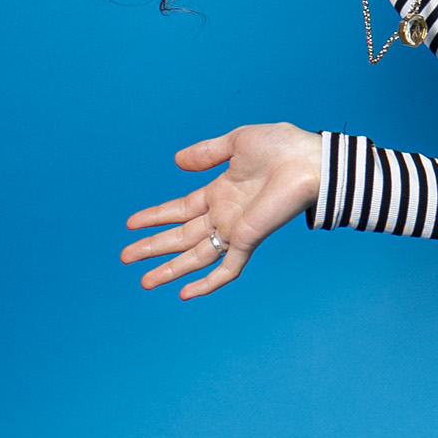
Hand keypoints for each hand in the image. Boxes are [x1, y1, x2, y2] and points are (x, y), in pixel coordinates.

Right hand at [121, 121, 321, 298]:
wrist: (312, 161)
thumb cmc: (284, 147)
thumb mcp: (238, 142)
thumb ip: (207, 152)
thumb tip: (177, 161)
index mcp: (221, 191)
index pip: (181, 209)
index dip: (156, 216)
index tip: (130, 224)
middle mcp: (226, 214)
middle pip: (182, 236)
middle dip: (153, 247)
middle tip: (125, 257)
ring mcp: (236, 229)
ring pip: (196, 255)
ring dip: (169, 268)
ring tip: (144, 281)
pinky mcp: (249, 239)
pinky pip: (227, 268)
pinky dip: (208, 283)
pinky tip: (186, 295)